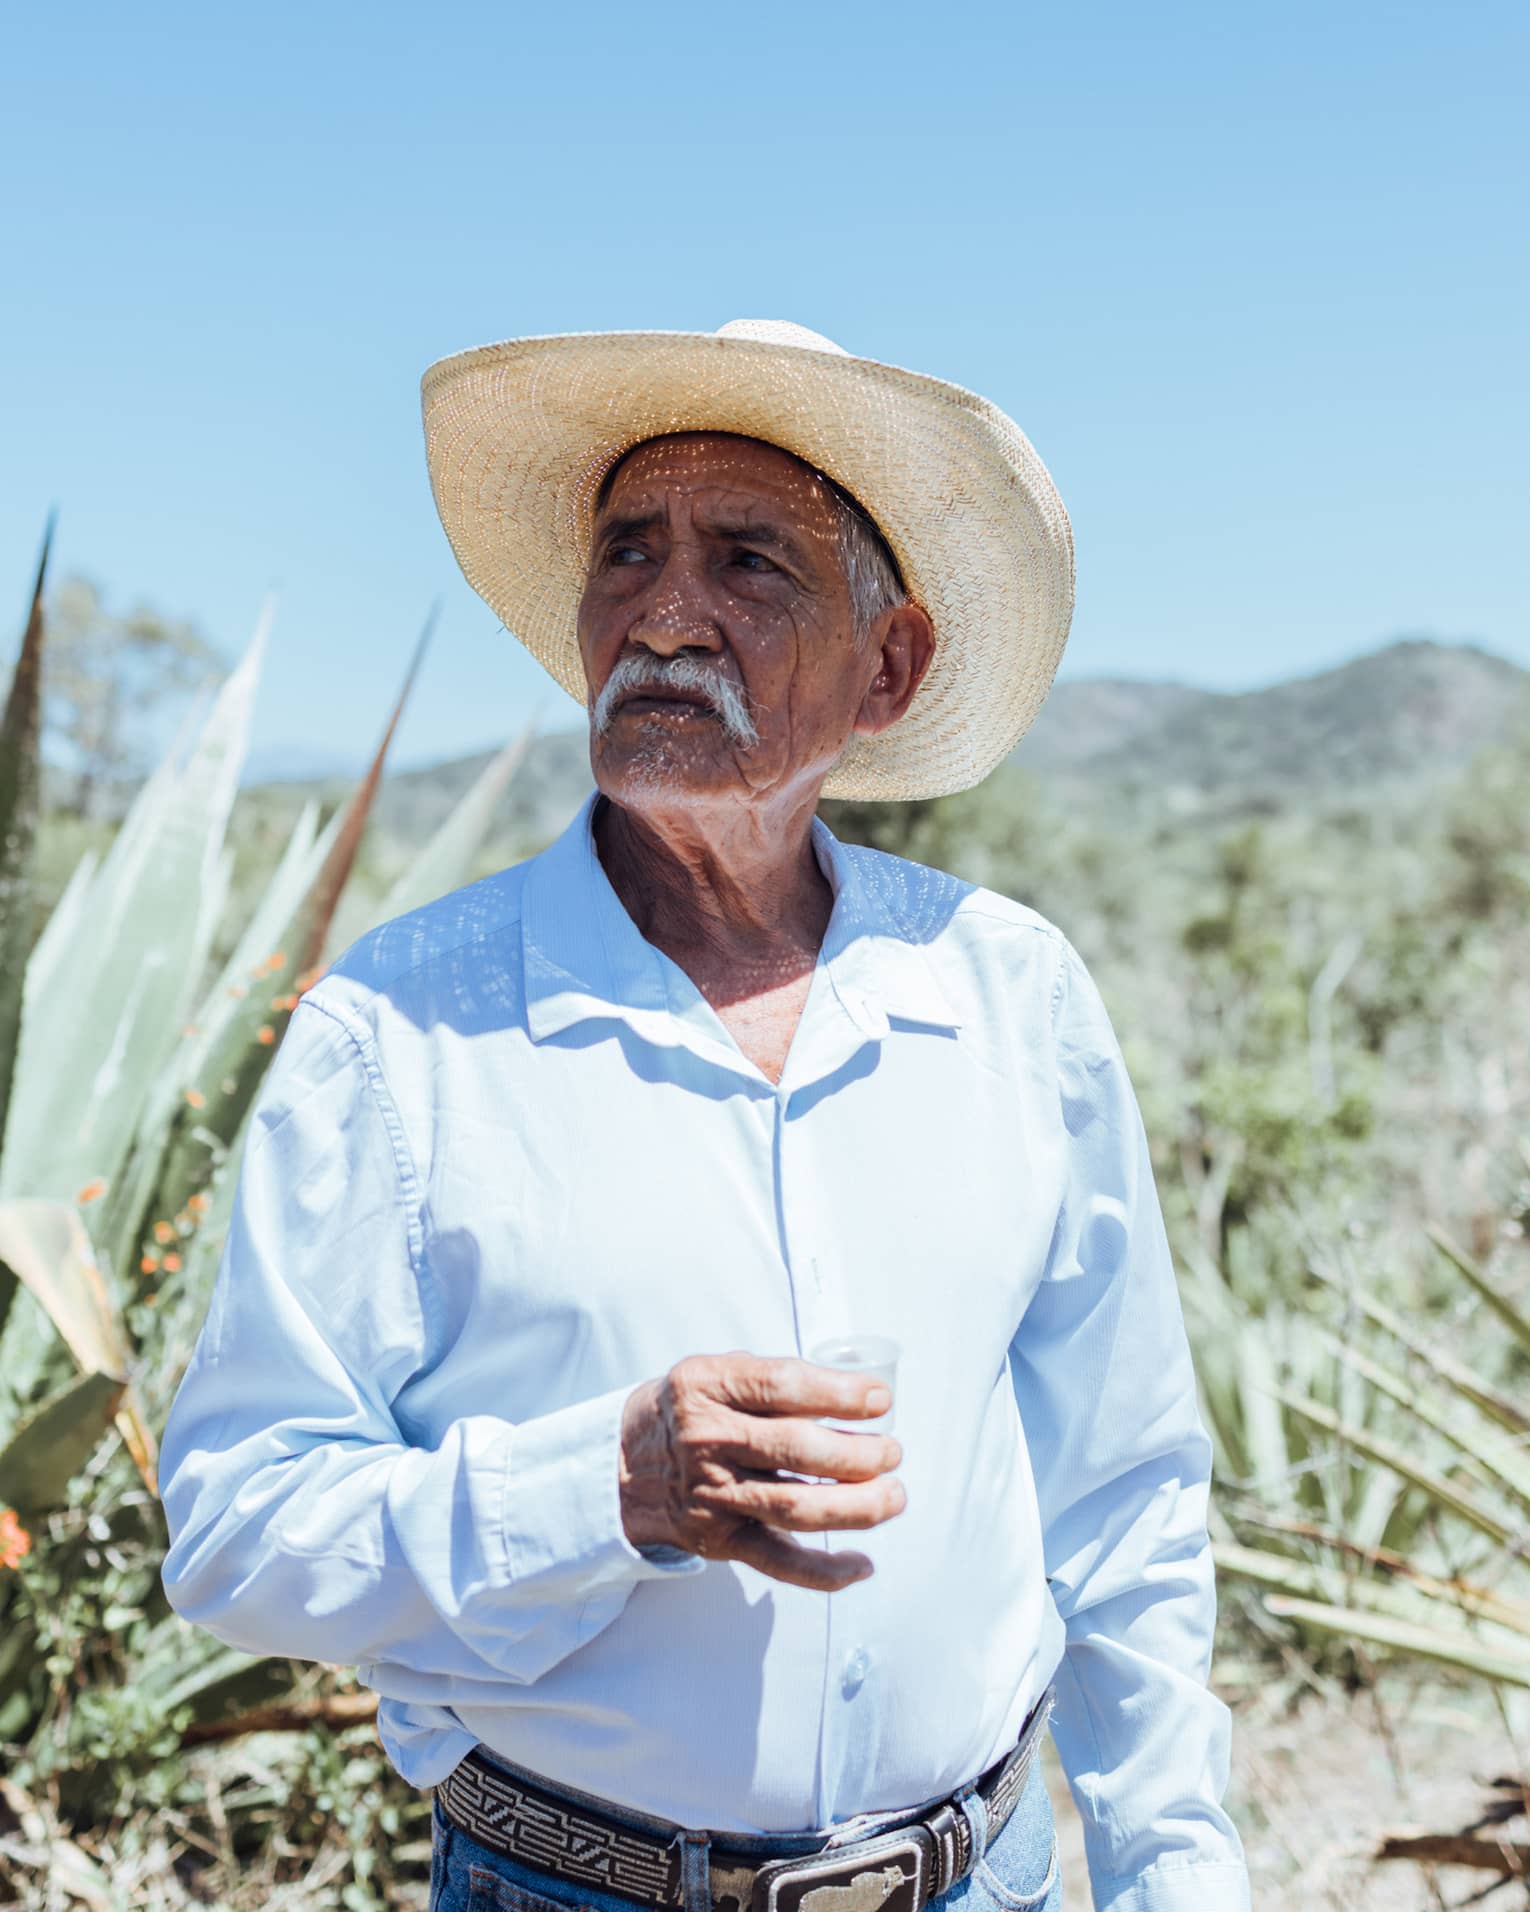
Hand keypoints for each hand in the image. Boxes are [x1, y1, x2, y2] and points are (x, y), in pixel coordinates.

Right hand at [618, 1351, 904, 1590]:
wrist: (622, 1468)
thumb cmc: (687, 1412)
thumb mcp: (711, 1373)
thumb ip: (769, 1380)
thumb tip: (852, 1394)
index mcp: (706, 1387)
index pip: (781, 1386)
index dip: (839, 1393)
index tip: (880, 1398)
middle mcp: (707, 1440)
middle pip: (796, 1450)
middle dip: (858, 1453)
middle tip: (892, 1451)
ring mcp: (713, 1495)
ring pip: (796, 1508)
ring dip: (857, 1507)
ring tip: (894, 1497)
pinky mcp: (720, 1540)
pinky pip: (778, 1562)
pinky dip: (825, 1571)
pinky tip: (863, 1564)